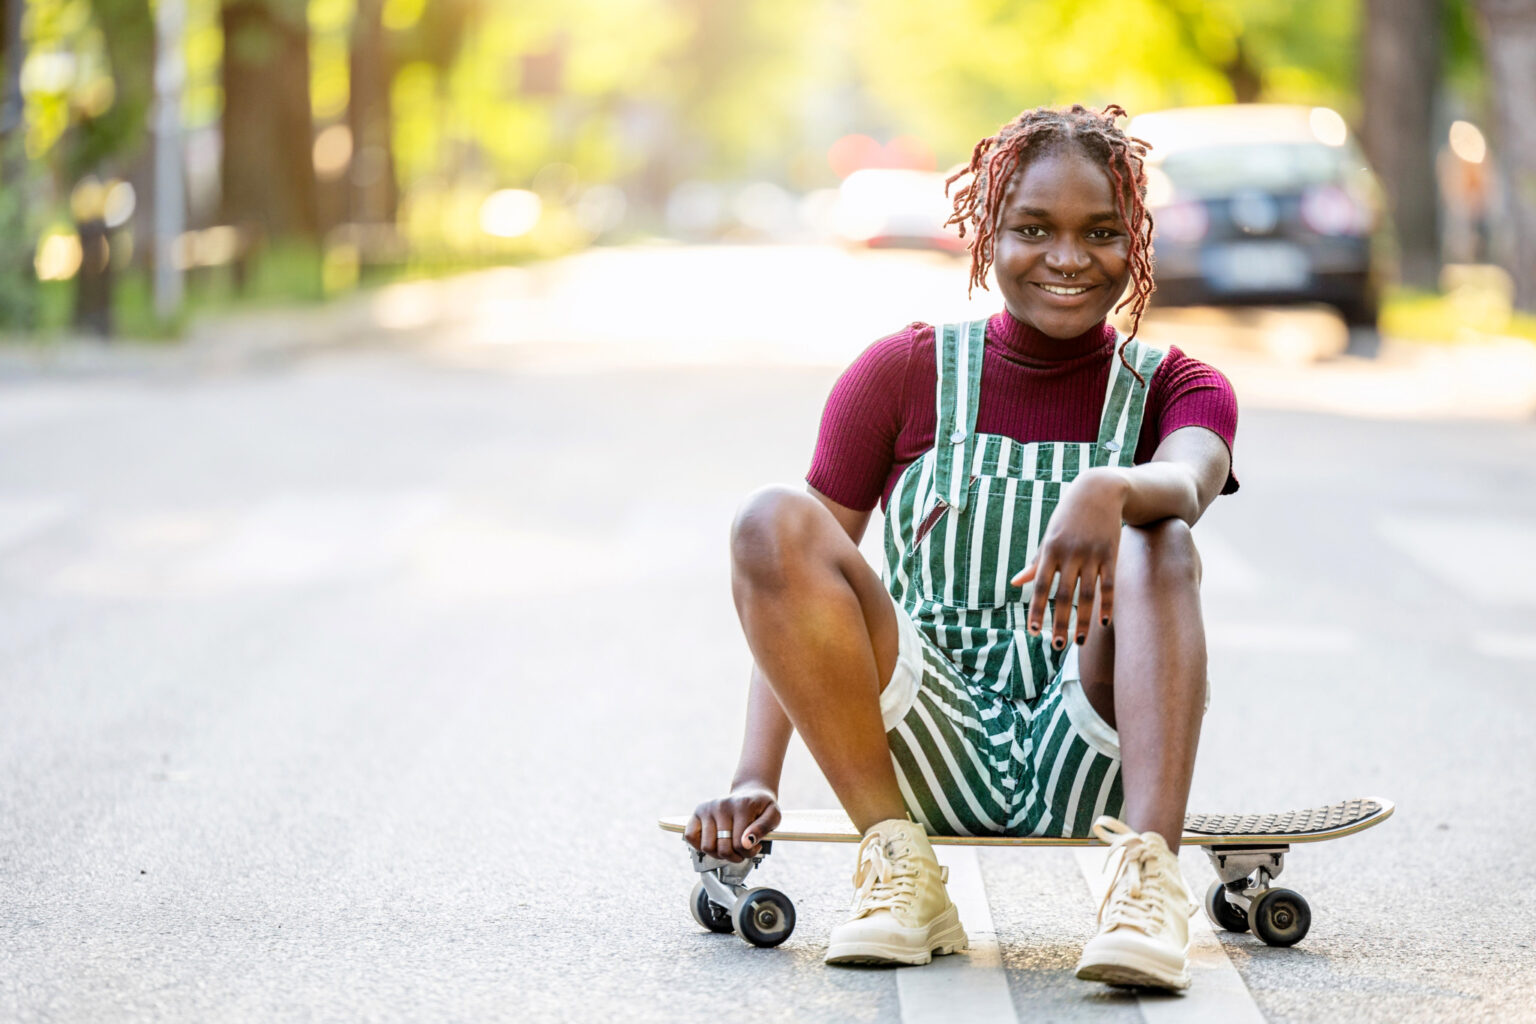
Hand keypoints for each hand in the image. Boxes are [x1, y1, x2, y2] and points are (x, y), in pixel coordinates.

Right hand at [684, 784, 780, 862]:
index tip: (755, 847)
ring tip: (729, 847)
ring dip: (719, 854)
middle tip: (742, 850)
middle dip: (735, 856)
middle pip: (723, 849)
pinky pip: (690, 836)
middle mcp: (721, 805)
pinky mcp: (698, 812)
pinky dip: (699, 846)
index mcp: (741, 806)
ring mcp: (707, 808)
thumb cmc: (762, 807)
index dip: (749, 853)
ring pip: (707, 847)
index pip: (739, 844)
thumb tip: (746, 842)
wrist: (751, 792)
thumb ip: (763, 828)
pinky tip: (714, 843)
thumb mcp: (774, 815)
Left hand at [1010, 469, 1126, 649]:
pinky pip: (1109, 585)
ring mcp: (1092, 555)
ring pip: (1087, 594)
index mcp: (1050, 549)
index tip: (1033, 631)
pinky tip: (1103, 624)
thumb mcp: (1049, 536)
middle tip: (1055, 646)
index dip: (1036, 609)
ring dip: (1083, 621)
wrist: (1099, 491)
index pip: (1040, 585)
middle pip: (1063, 595)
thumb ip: (1036, 562)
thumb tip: (1016, 583)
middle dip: (1059, 622)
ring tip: (1079, 642)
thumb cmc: (1068, 517)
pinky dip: (1106, 605)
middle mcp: (1070, 554)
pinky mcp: (1111, 555)